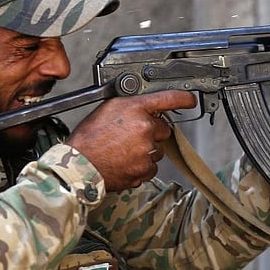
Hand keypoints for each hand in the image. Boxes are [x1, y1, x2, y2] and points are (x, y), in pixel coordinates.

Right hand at [66, 90, 197, 191]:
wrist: (79, 166)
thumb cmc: (89, 138)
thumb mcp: (107, 109)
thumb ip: (131, 106)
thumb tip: (144, 107)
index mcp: (136, 109)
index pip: (168, 99)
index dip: (183, 98)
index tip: (190, 100)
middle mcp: (145, 128)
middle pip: (163, 130)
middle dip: (151, 133)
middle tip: (130, 136)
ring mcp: (147, 151)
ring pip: (157, 150)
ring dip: (145, 151)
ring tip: (122, 151)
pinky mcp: (145, 170)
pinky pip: (151, 167)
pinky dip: (141, 166)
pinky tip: (124, 162)